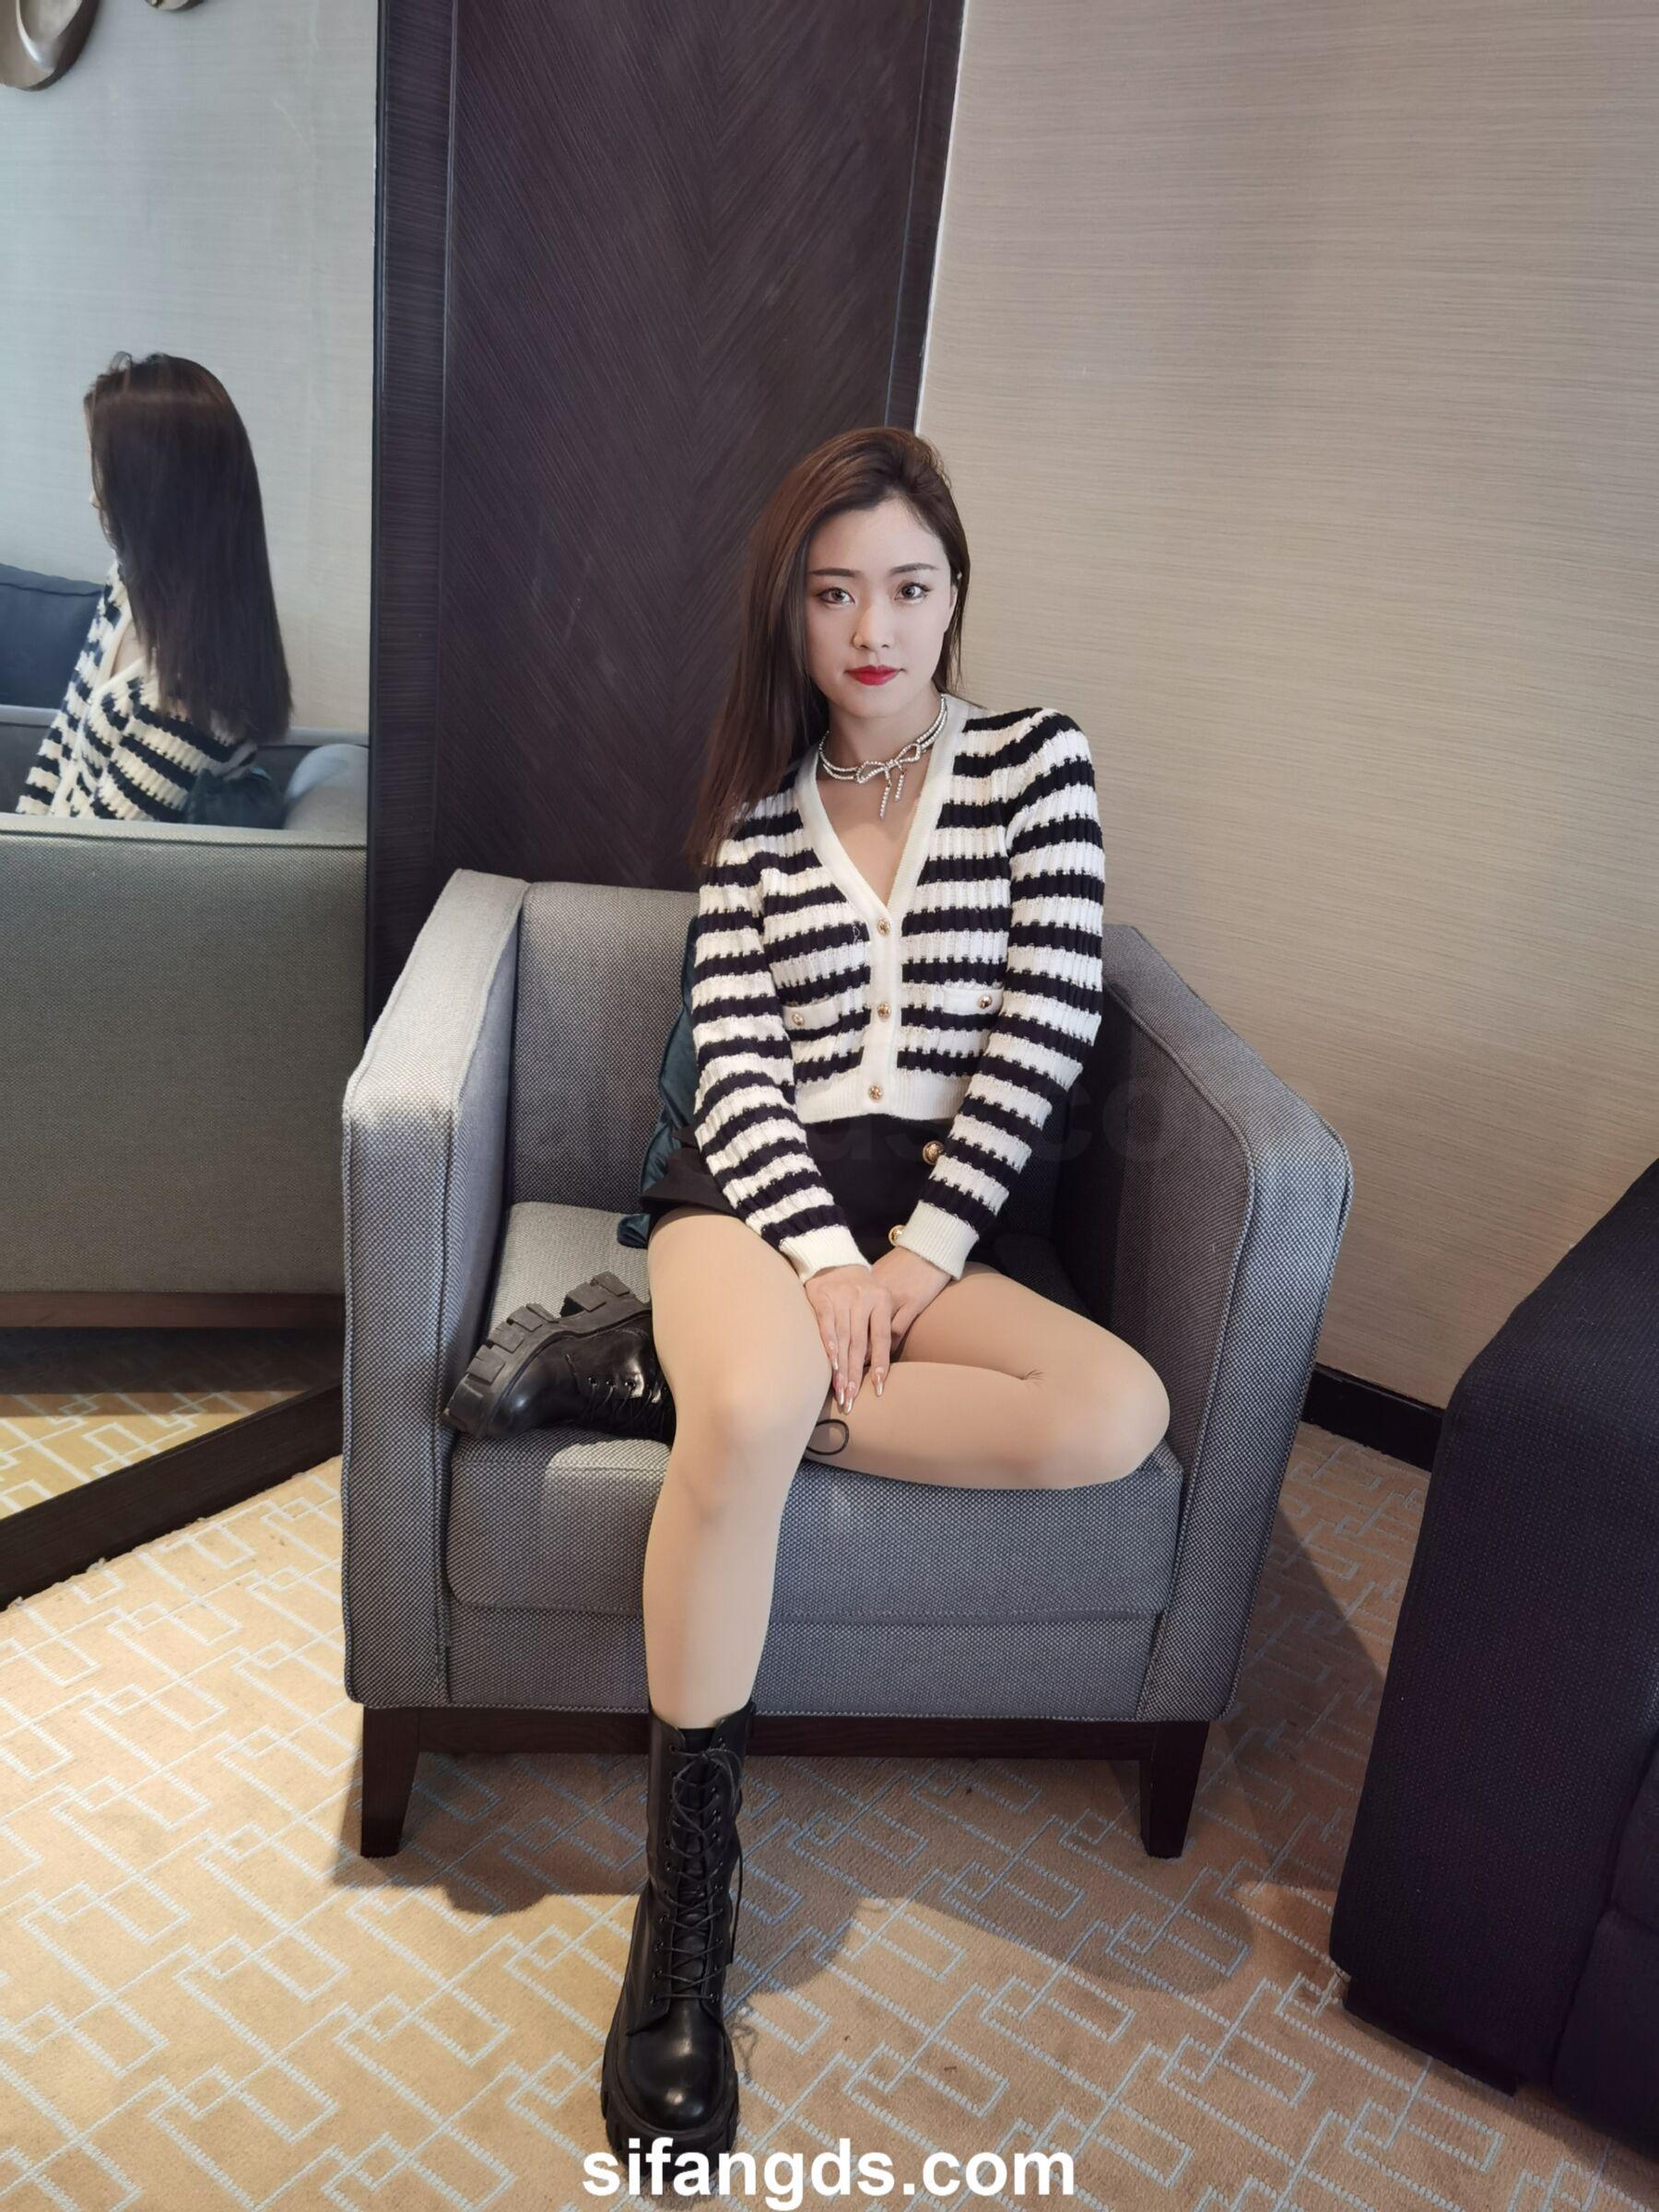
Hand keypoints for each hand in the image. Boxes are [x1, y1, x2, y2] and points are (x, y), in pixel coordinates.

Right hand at [802, 1247, 952, 1409]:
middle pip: (860, 1343)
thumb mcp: (880, 1302)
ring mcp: (842, 1296)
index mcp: (882, 1301)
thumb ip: (884, 1329)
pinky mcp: (822, 1296)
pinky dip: (828, 1344)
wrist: (834, 1261)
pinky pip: (826, 1323)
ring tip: (840, 1390)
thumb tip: (880, 1366)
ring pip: (843, 1338)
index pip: (882, 1338)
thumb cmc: (861, 1292)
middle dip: (855, 1374)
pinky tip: (831, 1362)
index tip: (878, 1387)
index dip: (880, 1363)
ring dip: (841, 1367)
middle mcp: (864, 1298)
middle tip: (851, 1399)